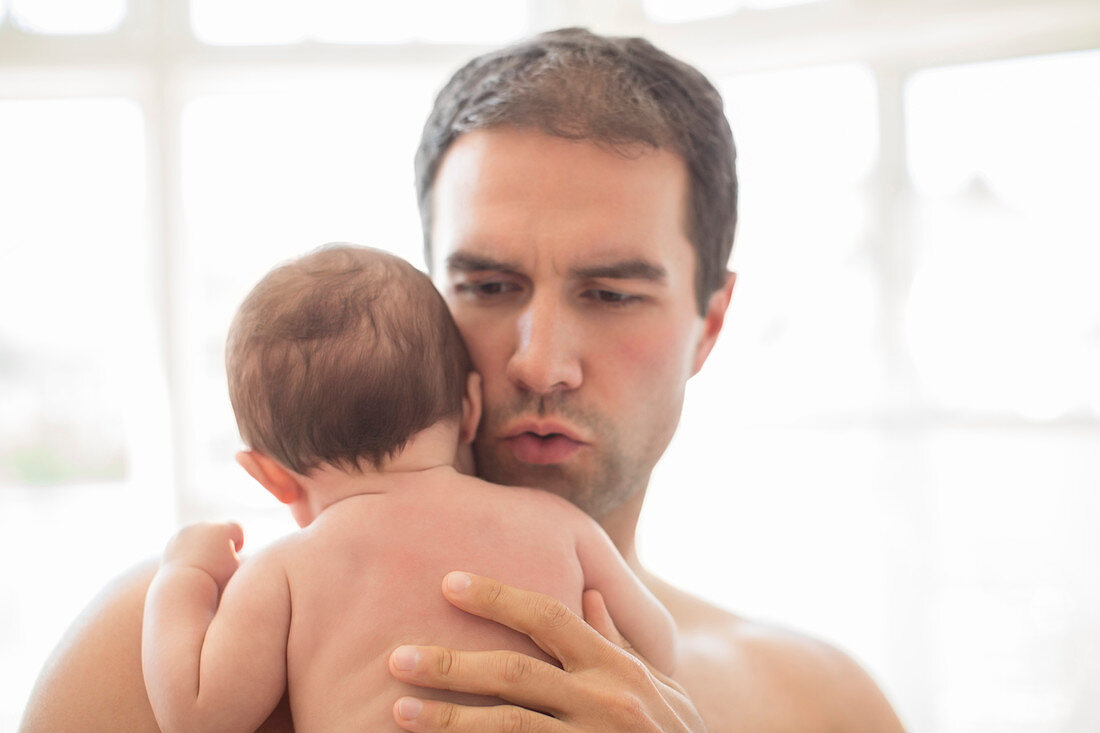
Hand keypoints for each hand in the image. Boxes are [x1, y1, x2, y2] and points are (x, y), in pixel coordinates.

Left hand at [161, 521, 243, 588]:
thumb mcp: (234, 566)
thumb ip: (235, 552)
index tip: (235, 552)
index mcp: (223, 530)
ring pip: (201, 533)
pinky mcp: (174, 539)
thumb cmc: (214, 578)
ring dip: (204, 543)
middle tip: (219, 558)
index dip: (238, 540)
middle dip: (220, 541)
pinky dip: (189, 548)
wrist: (183, 585)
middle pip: (218, 529)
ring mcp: (188, 530)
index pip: (237, 528)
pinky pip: (186, 539)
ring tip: (204, 561)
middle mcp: (206, 525)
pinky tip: (191, 562)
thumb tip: (229, 545)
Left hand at [388, 572, 704, 731]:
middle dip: (451, 664)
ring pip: (508, 726)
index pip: (548, 617)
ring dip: (449, 719)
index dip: (497, 597)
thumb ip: (615, 642)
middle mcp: (604, 699)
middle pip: (514, 672)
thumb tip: (588, 594)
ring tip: (400, 713)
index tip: (449, 582)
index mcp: (615, 666)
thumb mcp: (656, 685)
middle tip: (397, 657)